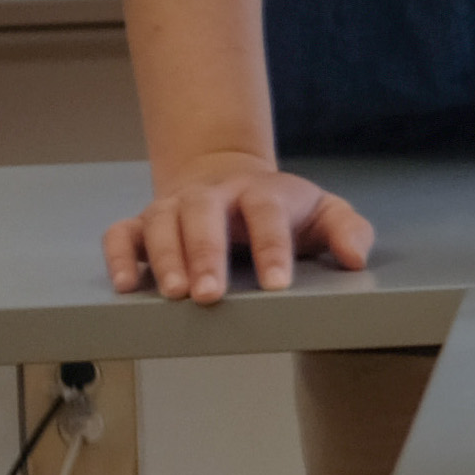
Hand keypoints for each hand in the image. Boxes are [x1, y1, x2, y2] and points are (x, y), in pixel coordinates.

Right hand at [105, 153, 373, 305]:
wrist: (230, 178)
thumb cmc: (284, 209)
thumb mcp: (325, 213)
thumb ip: (349, 230)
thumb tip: (356, 259)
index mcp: (261, 192)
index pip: (267, 214)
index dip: (273, 249)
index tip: (278, 286)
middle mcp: (212, 196)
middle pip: (204, 215)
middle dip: (206, 255)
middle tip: (211, 295)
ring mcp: (174, 207)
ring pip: (161, 224)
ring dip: (165, 259)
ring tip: (175, 295)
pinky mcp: (143, 223)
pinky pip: (121, 234)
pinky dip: (118, 257)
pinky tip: (126, 286)